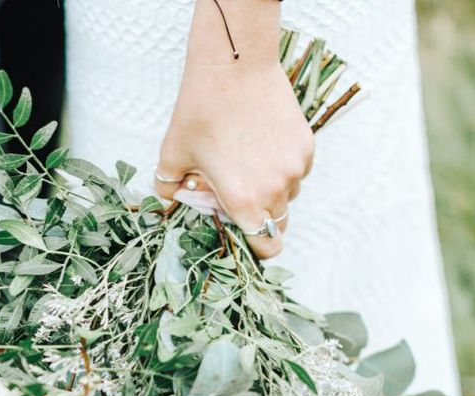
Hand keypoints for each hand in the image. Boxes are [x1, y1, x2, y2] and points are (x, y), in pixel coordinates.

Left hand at [155, 2, 314, 258]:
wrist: (233, 66)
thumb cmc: (199, 112)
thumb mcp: (172, 156)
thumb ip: (168, 188)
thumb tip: (170, 201)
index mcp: (244, 201)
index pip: (265, 248)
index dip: (255, 249)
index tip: (243, 238)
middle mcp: (276, 190)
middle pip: (276, 226)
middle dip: (257, 219)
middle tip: (235, 197)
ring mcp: (295, 168)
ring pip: (286, 197)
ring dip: (269, 193)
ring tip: (245, 166)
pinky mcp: (306, 146)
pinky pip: (296, 172)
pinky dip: (281, 169)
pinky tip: (260, 147)